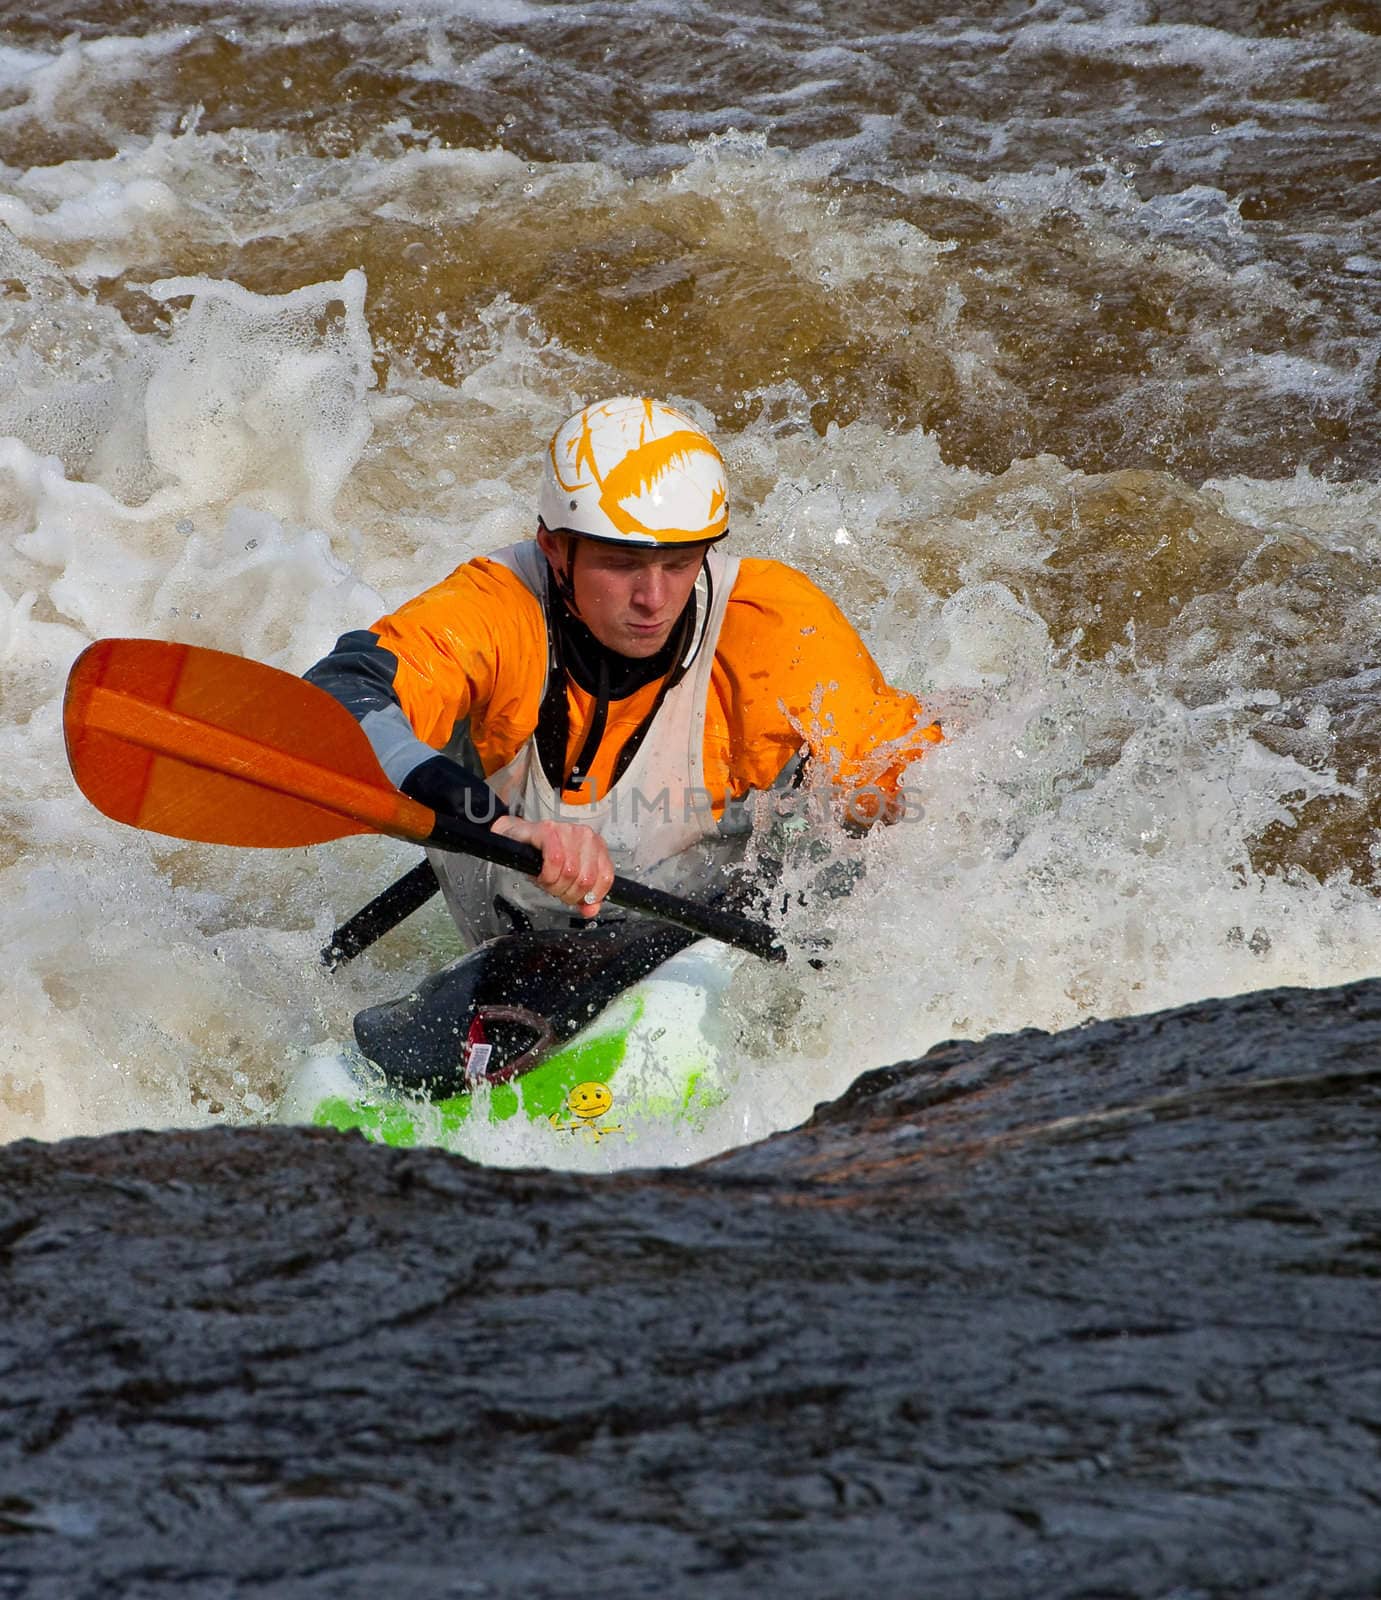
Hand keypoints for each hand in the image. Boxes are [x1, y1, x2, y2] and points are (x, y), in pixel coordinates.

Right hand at [491, 815, 614, 918]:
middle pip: (586, 879)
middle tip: (556, 890)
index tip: (576, 899)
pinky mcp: (549, 830)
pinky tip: (542, 874)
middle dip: (568, 893)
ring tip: (547, 881)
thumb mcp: (566, 879)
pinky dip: (547, 874)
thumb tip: (591, 910)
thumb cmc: (542, 858)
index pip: (606, 878)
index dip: (589, 896)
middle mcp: (586, 837)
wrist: (516, 838)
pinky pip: (554, 859)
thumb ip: (582, 896)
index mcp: (597, 847)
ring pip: (570, 871)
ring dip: (554, 885)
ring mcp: (568, 831)